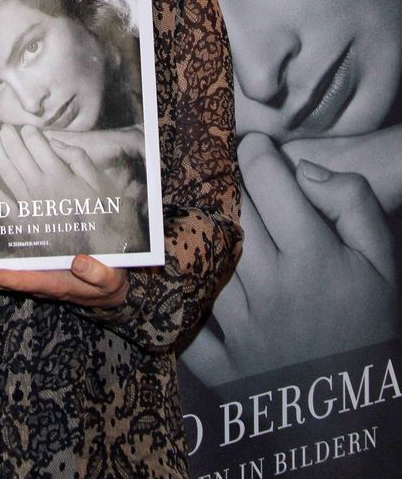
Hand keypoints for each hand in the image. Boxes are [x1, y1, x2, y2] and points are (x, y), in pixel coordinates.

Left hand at [0, 125, 142, 248]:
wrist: (96, 256)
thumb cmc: (101, 216)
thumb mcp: (99, 184)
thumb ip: (79, 160)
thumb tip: (55, 143)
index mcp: (61, 178)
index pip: (39, 146)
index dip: (30, 133)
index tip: (27, 127)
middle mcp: (41, 189)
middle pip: (19, 156)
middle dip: (9, 137)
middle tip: (4, 126)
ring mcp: (28, 206)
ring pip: (7, 173)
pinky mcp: (21, 222)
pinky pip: (0, 201)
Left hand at [0, 253, 128, 308]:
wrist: (111, 292)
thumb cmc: (111, 283)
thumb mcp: (111, 278)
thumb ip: (97, 272)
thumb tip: (80, 261)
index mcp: (55, 284)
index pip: (22, 280)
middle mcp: (39, 283)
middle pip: (1, 282)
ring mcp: (35, 279)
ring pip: (0, 278)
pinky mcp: (35, 273)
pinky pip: (8, 272)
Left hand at [181, 133, 397, 385]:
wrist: (357, 411)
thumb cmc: (370, 326)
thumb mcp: (383, 262)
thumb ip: (353, 205)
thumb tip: (305, 170)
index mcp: (313, 257)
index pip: (266, 179)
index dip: (255, 152)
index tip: (253, 147)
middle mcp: (270, 287)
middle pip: (228, 209)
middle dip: (226, 183)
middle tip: (226, 175)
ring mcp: (239, 326)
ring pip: (201, 251)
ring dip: (199, 227)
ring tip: (207, 215)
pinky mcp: (219, 363)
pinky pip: (184, 314)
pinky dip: (178, 291)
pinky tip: (183, 269)